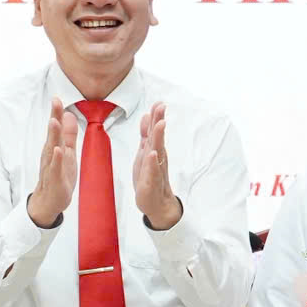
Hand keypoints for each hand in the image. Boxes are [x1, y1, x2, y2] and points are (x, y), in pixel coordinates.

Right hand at [27, 99, 81, 227]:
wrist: (49, 201)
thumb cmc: (59, 175)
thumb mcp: (68, 152)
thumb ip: (69, 134)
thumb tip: (69, 115)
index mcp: (54, 146)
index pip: (56, 127)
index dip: (57, 112)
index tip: (57, 97)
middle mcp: (50, 154)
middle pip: (53, 133)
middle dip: (54, 117)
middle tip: (55, 101)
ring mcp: (51, 166)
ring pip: (52, 148)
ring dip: (53, 135)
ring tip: (54, 121)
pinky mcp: (55, 179)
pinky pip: (55, 168)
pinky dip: (57, 159)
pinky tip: (58, 150)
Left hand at [133, 103, 182, 231]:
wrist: (158, 203)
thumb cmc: (150, 178)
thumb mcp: (144, 153)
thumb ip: (146, 135)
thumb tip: (146, 116)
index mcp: (153, 149)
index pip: (153, 130)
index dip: (155, 116)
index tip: (159, 102)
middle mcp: (156, 157)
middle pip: (156, 136)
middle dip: (158, 121)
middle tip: (162, 106)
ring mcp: (154, 169)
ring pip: (156, 150)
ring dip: (158, 137)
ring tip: (160, 124)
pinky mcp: (150, 183)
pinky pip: (152, 171)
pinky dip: (152, 163)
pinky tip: (153, 154)